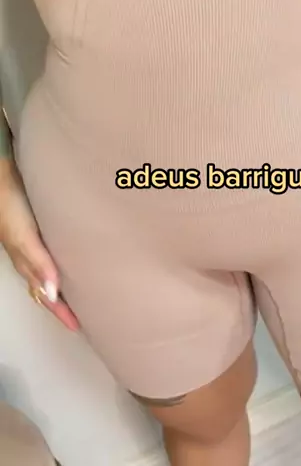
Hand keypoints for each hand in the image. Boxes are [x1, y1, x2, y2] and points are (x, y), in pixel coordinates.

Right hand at [0, 161, 78, 330]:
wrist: (1, 177)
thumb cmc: (10, 207)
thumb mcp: (23, 237)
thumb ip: (39, 263)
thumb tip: (52, 295)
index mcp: (27, 264)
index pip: (46, 296)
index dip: (61, 312)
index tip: (79, 327)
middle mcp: (31, 257)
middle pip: (49, 288)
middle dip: (65, 303)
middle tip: (88, 314)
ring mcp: (34, 243)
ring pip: (51, 272)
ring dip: (66, 284)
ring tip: (87, 291)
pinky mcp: (40, 229)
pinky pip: (53, 254)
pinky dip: (65, 263)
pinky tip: (77, 258)